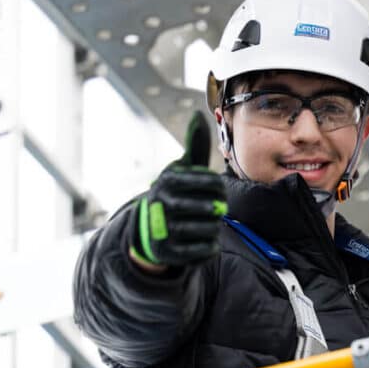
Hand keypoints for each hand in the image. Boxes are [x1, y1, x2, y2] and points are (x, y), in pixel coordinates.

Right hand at [129, 111, 226, 268]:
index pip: (209, 182)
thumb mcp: (181, 168)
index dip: (219, 186)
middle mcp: (162, 204)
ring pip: (207, 229)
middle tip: (217, 208)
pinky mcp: (168, 252)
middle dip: (217, 208)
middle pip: (209, 207)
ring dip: (214, 227)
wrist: (149, 227)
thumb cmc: (174, 192)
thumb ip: (194, 145)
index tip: (219, 190)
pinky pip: (202, 251)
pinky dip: (210, 246)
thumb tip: (198, 115)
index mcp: (169, 181)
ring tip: (211, 222)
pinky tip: (207, 239)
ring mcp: (164, 230)